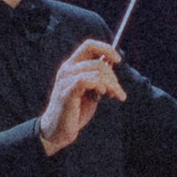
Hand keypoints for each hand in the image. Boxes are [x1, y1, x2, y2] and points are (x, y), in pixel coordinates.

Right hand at [40, 36, 125, 155]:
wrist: (58, 131)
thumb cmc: (75, 111)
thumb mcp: (90, 91)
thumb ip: (98, 77)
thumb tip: (112, 63)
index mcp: (72, 66)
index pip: (89, 45)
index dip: (106, 49)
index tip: (118, 60)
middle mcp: (67, 69)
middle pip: (98, 61)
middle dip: (113, 77)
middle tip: (118, 92)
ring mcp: (65, 80)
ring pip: (97, 71)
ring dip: (111, 84)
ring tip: (115, 96)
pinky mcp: (67, 92)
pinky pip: (88, 80)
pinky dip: (99, 86)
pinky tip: (102, 95)